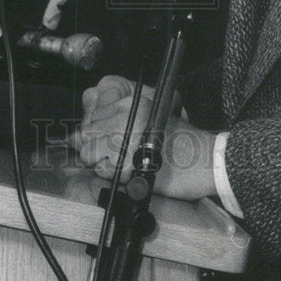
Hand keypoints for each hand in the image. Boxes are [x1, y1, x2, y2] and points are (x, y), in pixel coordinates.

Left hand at [70, 75, 217, 201]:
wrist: (205, 161)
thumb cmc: (182, 143)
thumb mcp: (150, 119)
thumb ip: (113, 122)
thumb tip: (75, 135)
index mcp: (132, 104)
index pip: (93, 117)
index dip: (98, 133)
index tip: (113, 140)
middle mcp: (126, 117)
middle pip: (86, 134)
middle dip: (98, 149)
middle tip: (123, 154)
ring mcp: (125, 138)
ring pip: (89, 153)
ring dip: (104, 162)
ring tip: (128, 162)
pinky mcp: (127, 162)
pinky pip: (102, 171)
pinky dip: (113, 176)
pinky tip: (133, 171)